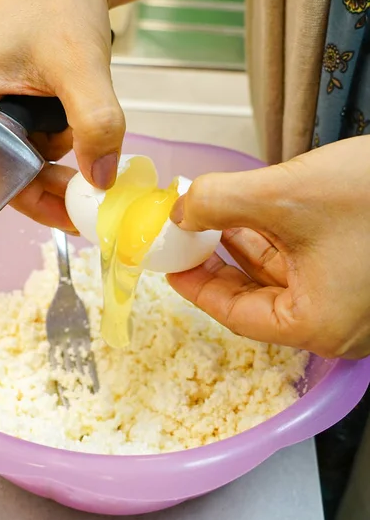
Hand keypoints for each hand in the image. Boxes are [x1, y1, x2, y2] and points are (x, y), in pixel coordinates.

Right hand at [0, 0, 129, 231]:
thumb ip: (95, 125)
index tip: (75, 216)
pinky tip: (74, 108)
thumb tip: (101, 181)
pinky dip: (61, 132)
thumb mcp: (79, 65)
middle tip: (94, 185)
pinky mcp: (6, 96)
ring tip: (79, 109)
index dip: (37, 199)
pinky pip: (34, 133)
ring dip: (62, 146)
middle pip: (12, 168)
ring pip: (27, 153)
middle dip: (55, 174)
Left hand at [167, 136, 369, 359]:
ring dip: (242, 245)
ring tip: (209, 218)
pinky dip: (273, 239)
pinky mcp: (362, 272)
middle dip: (217, 261)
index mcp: (317, 325)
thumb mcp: (286, 194)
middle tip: (184, 236)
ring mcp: (352, 299)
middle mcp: (336, 322)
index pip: (235, 314)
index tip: (169, 265)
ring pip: (279, 276)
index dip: (196, 287)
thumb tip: (180, 210)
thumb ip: (219, 202)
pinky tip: (248, 214)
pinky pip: (305, 262)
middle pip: (255, 296)